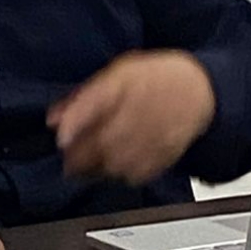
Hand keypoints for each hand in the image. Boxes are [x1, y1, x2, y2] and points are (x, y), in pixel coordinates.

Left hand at [47, 50, 216, 184]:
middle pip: (101, 141)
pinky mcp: (164, 156)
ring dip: (96, 169)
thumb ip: (82, 97)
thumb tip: (53, 119)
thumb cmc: (153, 78)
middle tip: (69, 160)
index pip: (94, 104)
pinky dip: (120, 175)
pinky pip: (134, 175)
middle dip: (78, 156)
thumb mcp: (117, 74)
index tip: (61, 140)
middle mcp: (139, 110)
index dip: (74, 124)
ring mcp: (153, 135)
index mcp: (124, 83)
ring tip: (89, 165)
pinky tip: (116, 165)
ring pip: (115, 164)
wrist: (197, 90)